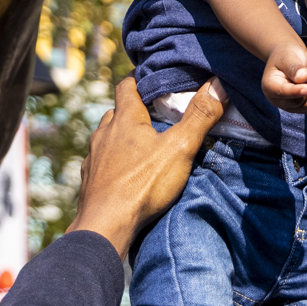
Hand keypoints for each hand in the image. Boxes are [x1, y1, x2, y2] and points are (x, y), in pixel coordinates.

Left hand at [71, 77, 227, 257]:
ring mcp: (93, 158)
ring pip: (106, 137)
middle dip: (133, 111)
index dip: (139, 79)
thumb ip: (200, 116)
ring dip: (121, 137)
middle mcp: (104, 134)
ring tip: (141, 145)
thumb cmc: (143, 185)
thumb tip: (218, 84)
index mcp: (124, 119)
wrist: (105, 227)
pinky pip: (100, 162)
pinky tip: (124, 173)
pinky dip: (112, 161)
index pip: (126, 85)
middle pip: (116, 111)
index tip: (153, 79)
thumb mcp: (180, 149)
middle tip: (155, 115)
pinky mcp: (89, 180)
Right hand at [261, 40, 306, 114]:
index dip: (296, 92)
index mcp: (270, 87)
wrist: (292, 59)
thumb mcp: (288, 57)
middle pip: (299, 102)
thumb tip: (303, 77)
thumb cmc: (287, 55)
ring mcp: (292, 105)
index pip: (283, 93)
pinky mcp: (304, 106)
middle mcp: (280, 100)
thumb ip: (294, 67)